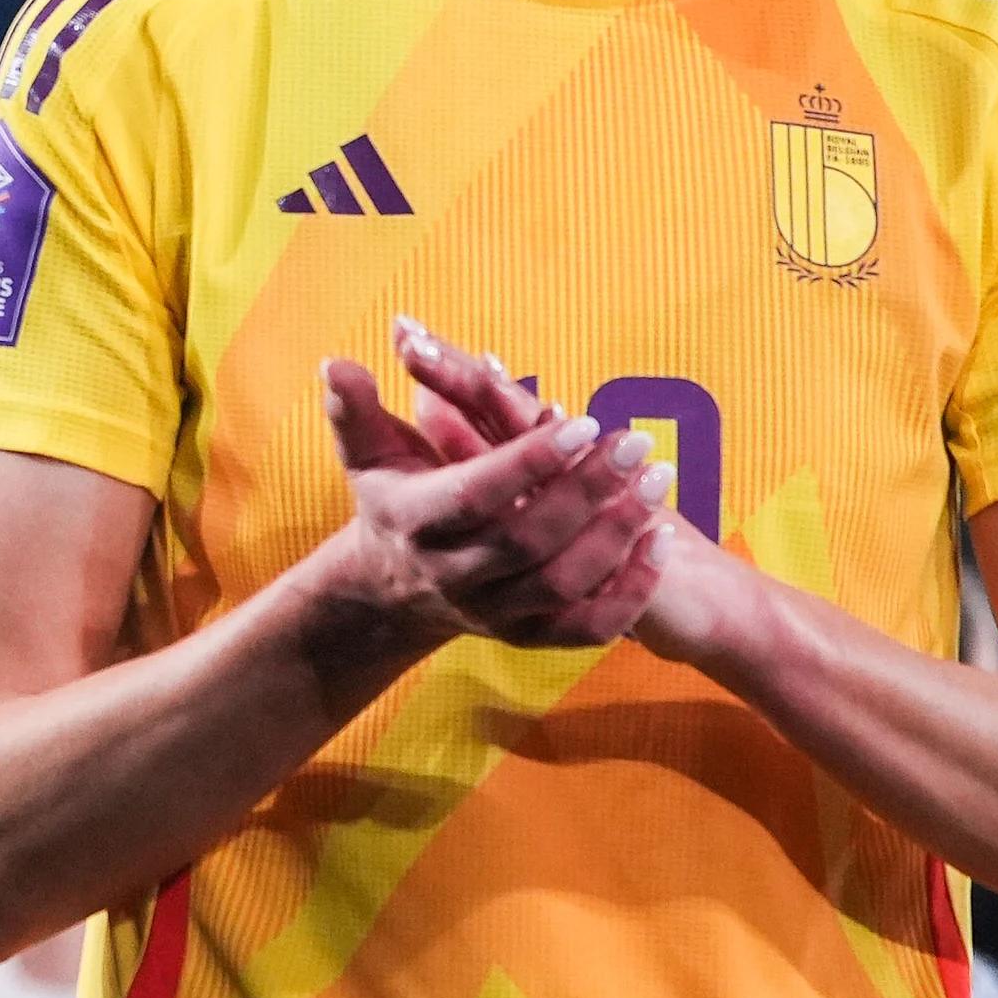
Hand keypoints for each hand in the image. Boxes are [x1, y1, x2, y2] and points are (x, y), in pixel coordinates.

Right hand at [390, 327, 761, 671]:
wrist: (394, 585)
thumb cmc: (393, 497)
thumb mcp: (367, 452)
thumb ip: (354, 408)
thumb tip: (335, 361)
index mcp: (414, 521)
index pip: (477, 494)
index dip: (531, 461)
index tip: (583, 421)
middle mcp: (451, 574)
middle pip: (528, 540)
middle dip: (587, 491)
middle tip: (635, 442)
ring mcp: (492, 611)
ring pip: (562, 585)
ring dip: (617, 535)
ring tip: (655, 480)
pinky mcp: (527, 636)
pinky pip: (587, 628)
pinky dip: (630, 591)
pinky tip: (663, 541)